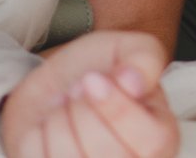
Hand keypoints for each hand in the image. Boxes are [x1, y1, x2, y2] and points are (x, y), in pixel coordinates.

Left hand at [1, 31, 177, 157]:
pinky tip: (48, 127)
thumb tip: (134, 83)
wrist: (59, 83)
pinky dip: (35, 137)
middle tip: (78, 90)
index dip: (117, 110)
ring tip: (64, 107)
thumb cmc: (99, 68)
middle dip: (82, 110)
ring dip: (57, 121)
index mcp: (160, 140)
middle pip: (106, 153)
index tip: (93, 79)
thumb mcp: (129, 48)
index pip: (152, 141)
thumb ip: (144, 58)